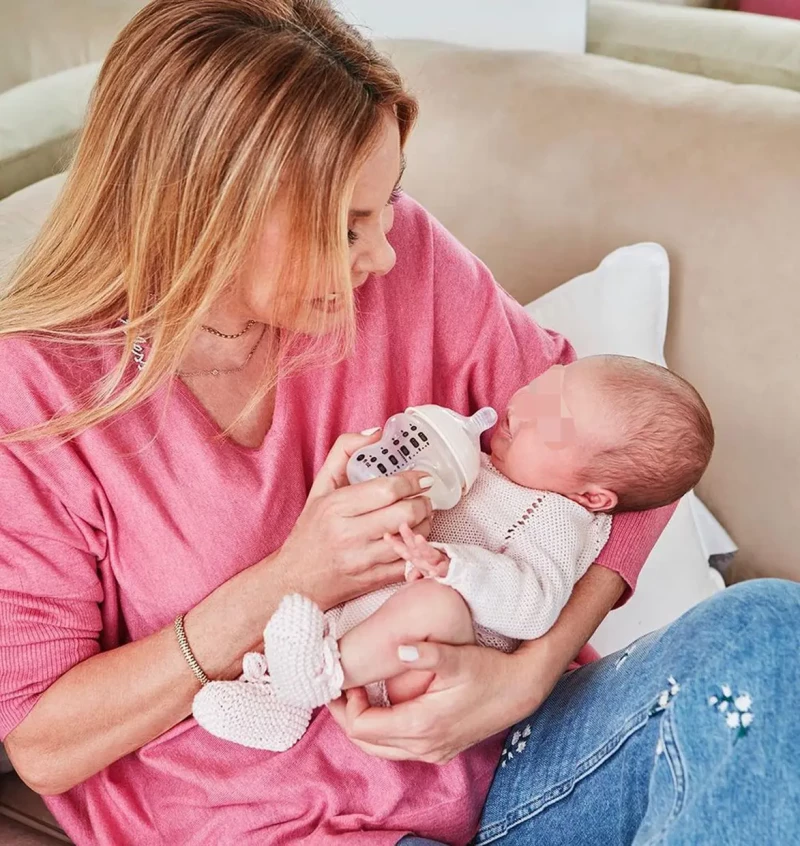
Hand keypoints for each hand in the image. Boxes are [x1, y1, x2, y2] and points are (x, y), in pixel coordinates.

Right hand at [276, 431, 433, 610]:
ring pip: (411, 537)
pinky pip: (409, 561)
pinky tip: (414, 537)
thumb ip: (344, 452)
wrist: (296, 581)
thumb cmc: (310, 531)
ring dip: (426, 523)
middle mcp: (349, 534)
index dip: (412, 480)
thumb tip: (376, 433)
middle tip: (424, 496)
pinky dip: (418, 547)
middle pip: (405, 513)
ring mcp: (362, 560)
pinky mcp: (373, 581)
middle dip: (424, 502)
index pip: (387, 489)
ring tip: (422, 515)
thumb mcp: (320, 487)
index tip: (422, 477)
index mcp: (335, 507)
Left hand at [328, 642, 540, 763]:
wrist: (521, 689)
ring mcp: (434, 752)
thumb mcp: (458, 658)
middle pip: (366, 743)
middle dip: (346, 717)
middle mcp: (425, 746)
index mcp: (422, 725)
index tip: (344, 680)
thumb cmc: (489, 670)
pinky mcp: (442, 749)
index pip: (363, 727)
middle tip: (339, 689)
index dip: (346, 705)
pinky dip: (382, 730)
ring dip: (364, 725)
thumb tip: (399, 647)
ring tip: (356, 694)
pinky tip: (383, 703)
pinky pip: (399, 748)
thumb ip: (428, 653)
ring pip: (382, 749)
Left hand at [384, 523, 449, 580]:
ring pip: (430, 554)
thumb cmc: (444, 572)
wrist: (464, 574)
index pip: (407, 550)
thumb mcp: (428, 572)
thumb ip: (417, 573)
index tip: (386, 535)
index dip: (396, 543)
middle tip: (403, 526)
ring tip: (418, 539)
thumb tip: (410, 577)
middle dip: (409, 537)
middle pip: (417, 547)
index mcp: (422, 558)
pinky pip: (443, 570)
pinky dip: (438, 570)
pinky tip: (433, 572)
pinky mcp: (450, 570)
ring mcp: (440, 562)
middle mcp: (429, 558)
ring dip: (423, 547)